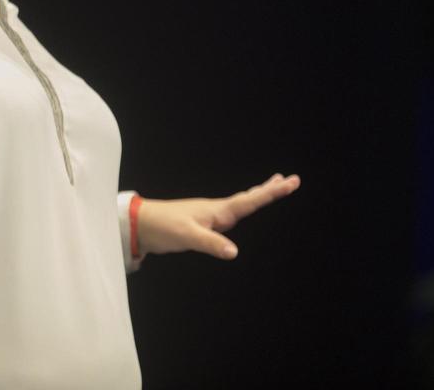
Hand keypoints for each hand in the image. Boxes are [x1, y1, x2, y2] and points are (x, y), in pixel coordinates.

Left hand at [136, 173, 300, 259]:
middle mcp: (217, 209)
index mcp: (217, 210)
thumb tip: (234, 252)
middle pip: (249, 198)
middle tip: (291, 180)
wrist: (142, 224)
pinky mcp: (204, 223)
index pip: (250, 200)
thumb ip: (211, 243)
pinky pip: (231, 213)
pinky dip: (243, 207)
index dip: (271, 192)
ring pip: (241, 204)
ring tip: (274, 186)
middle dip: (270, 190)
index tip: (291, 182)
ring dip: (258, 195)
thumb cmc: (163, 227)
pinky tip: (242, 209)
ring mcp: (211, 215)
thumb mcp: (188, 236)